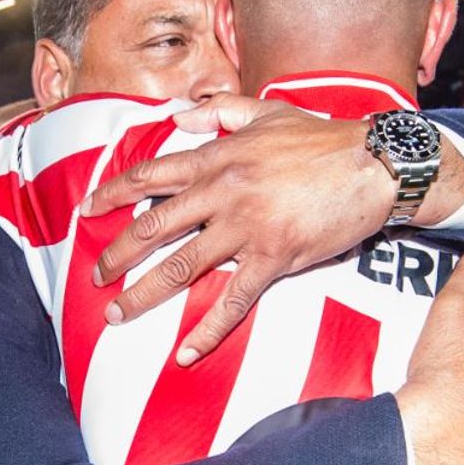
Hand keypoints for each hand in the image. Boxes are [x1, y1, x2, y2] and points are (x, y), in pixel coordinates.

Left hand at [82, 94, 395, 363]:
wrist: (375, 164)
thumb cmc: (323, 138)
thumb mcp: (267, 111)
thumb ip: (220, 112)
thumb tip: (182, 117)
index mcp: (218, 156)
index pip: (151, 175)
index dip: (113, 193)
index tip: (88, 210)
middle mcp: (222, 192)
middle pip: (154, 226)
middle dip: (118, 254)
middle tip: (95, 275)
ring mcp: (245, 228)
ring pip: (181, 266)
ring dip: (144, 294)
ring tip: (117, 315)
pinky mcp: (273, 258)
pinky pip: (233, 301)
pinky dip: (207, 331)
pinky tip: (184, 353)